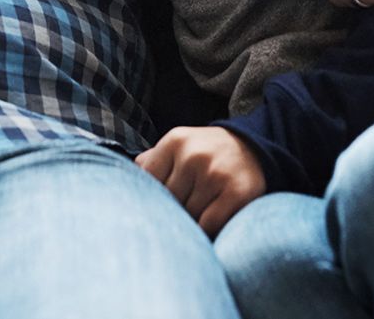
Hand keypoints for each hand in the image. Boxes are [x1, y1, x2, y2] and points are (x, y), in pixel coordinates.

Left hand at [136, 126, 265, 236]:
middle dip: (171, 211)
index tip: (156, 207)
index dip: (151, 199)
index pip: (147, 181)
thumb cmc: (205, 153)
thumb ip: (151, 161)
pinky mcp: (237, 193)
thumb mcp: (178, 146)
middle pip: (168, 201)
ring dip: (190, 222)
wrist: (253, 148)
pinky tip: (207, 227)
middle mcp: (194, 155)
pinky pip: (209, 224)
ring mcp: (215, 173)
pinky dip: (205, 231)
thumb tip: (119, 179)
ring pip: (188, 215)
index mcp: (175, 141)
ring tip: (194, 217)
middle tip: (176, 216)